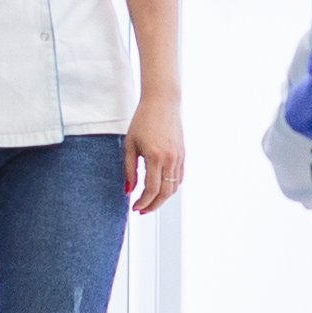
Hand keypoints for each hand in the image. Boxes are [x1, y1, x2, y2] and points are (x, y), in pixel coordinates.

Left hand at [125, 96, 186, 215]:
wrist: (162, 102)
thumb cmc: (143, 120)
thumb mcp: (130, 144)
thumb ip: (129, 169)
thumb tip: (128, 190)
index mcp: (155, 157)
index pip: (151, 189)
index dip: (143, 202)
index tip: (135, 207)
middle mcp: (170, 159)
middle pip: (164, 193)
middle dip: (153, 205)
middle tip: (141, 210)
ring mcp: (179, 157)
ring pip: (173, 188)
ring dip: (162, 199)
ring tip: (150, 202)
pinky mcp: (183, 154)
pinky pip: (179, 178)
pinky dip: (170, 188)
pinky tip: (161, 190)